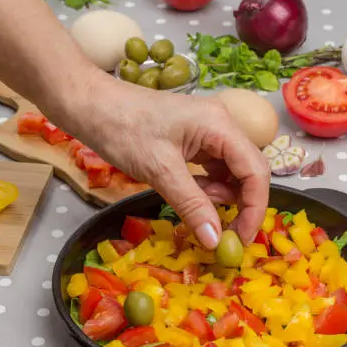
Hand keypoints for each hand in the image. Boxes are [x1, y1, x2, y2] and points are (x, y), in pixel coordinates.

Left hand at [57, 72, 270, 249]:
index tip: (241, 239)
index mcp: (220, 125)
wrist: (90, 105)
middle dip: (241, 204)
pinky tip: (189, 194)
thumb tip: (216, 241)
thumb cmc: (122, 129)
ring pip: (230, 172)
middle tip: (224, 234)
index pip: (255, 171)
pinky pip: (212, 168)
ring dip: (220, 197)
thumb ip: (192, 205)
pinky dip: (206, 188)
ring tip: (196, 207)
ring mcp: (208, 131)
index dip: (255, 208)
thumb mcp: (159, 170)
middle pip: (248, 171)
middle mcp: (221, 125)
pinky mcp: (193, 139)